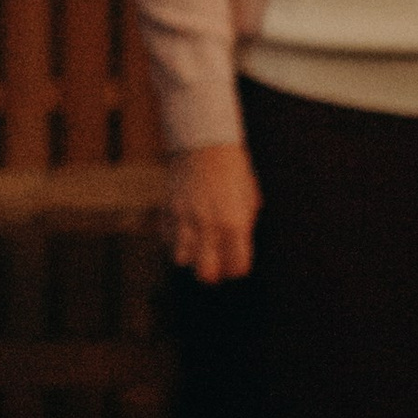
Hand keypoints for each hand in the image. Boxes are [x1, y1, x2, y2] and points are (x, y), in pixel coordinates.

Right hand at [168, 141, 259, 282]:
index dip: (237, 268)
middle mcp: (209, 227)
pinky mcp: (167, 211)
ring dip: (190, 256)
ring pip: (182, 260)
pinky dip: (174, 240)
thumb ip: (244, 224)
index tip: (236, 262)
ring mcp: (185, 221)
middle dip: (212, 273)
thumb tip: (239, 241)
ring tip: (197, 245)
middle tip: (216, 261)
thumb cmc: (231, 167)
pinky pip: (167, 239)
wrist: (203, 142)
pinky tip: (183, 229)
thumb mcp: (249, 197)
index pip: (237, 267)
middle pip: (206, 274)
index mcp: (235, 224)